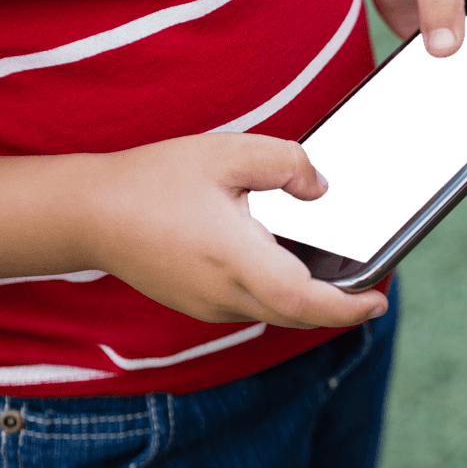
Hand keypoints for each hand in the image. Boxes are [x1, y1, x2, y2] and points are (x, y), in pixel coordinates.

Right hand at [86, 133, 388, 329]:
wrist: (87, 214)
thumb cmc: (153, 180)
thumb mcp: (226, 153)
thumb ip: (286, 163)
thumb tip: (322, 189)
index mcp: (236, 260)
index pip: (305, 303)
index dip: (348, 309)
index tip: (379, 301)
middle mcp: (226, 295)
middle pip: (300, 314)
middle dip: (341, 306)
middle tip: (372, 287)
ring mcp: (211, 306)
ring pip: (278, 313)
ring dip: (311, 301)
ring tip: (341, 278)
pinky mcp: (201, 305)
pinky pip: (254, 307)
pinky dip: (283, 295)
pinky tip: (291, 267)